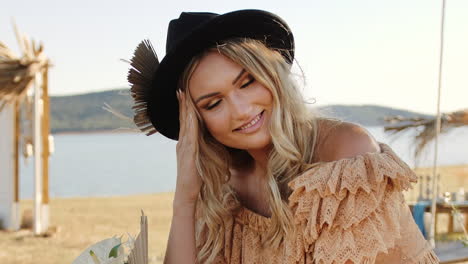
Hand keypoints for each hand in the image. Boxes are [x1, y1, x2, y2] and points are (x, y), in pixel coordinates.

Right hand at [174, 89, 201, 204]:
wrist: (187, 193)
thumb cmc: (198, 179)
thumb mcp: (203, 159)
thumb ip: (206, 149)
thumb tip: (214, 141)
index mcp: (186, 144)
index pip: (186, 122)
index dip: (185, 109)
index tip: (185, 94)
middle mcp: (182, 143)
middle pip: (183, 119)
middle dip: (182, 103)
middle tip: (180, 88)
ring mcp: (184, 146)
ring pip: (184, 123)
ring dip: (184, 108)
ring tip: (183, 94)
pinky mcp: (189, 152)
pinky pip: (189, 133)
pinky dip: (190, 121)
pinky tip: (192, 112)